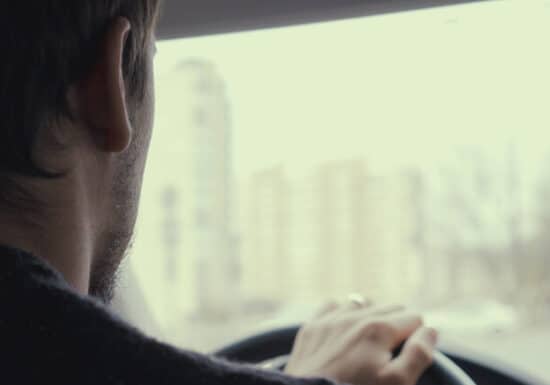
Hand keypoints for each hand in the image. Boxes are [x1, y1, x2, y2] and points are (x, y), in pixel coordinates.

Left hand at [284, 300, 437, 384]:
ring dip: (370, 317)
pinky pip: (332, 306)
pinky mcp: (310, 328)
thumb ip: (418, 354)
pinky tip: (343, 332)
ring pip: (363, 303)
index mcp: (380, 328)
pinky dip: (341, 314)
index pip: (415, 318)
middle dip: (397, 326)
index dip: (416, 338)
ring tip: (369, 344)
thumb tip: (430, 330)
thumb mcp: (397, 384)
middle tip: (390, 356)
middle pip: (391, 308)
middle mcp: (355, 315)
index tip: (408, 357)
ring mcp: (330, 319)